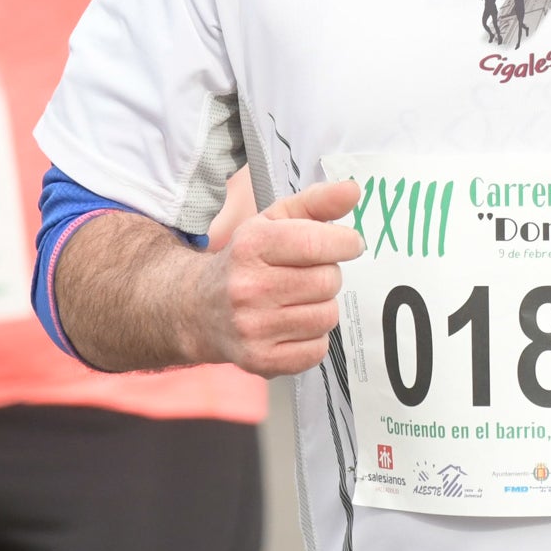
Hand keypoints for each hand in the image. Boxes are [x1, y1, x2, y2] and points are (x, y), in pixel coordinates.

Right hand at [205, 180, 361, 375]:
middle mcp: (248, 287)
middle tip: (310, 274)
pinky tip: (292, 325)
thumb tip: (353, 190)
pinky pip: (317, 350)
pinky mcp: (260, 360)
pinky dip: (313, 338)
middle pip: (327, 281)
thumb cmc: (245, 261)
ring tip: (298, 299)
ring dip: (322, 306)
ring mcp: (253, 328)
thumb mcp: (273, 222)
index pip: (316, 242)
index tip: (348, 244)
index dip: (345, 243)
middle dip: (328, 274)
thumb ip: (316, 202)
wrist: (196, 309)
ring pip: (327, 317)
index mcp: (251, 245)